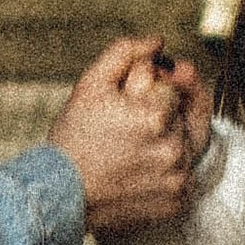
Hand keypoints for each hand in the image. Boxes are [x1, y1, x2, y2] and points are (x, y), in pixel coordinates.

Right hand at [52, 36, 199, 231]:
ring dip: (164, 143)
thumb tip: (157, 41)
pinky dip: (165, 172)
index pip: (171, 87)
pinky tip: (136, 172)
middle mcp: (174, 151)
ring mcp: (178, 180)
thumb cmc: (73, 139)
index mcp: (157, 116)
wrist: (59, 197)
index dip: (145, 93)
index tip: (123, 108)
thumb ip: (125, 53)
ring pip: (184, 145)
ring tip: (127, 153)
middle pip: (179, 116)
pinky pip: (183, 175)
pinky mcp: (177, 203)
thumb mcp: (91, 85)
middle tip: (122, 133)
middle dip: (157, 117)